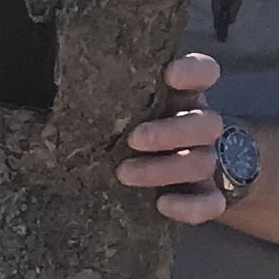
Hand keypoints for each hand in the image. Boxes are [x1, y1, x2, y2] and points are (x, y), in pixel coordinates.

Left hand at [117, 50, 240, 225]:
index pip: (204, 73)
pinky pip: (212, 203)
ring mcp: (208, 161)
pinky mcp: (208, 196)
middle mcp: (199, 125)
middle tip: (133, 140)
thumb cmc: (121, 130)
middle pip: (207, 124)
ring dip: (164, 169)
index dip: (193, 72)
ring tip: (124, 174)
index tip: (170, 75)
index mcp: (183, 96)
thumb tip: (66, 94)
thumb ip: (109, 98)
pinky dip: (189, 206)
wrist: (146, 177)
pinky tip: (161, 204)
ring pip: (203, 162)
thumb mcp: (118, 108)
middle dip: (170, 132)